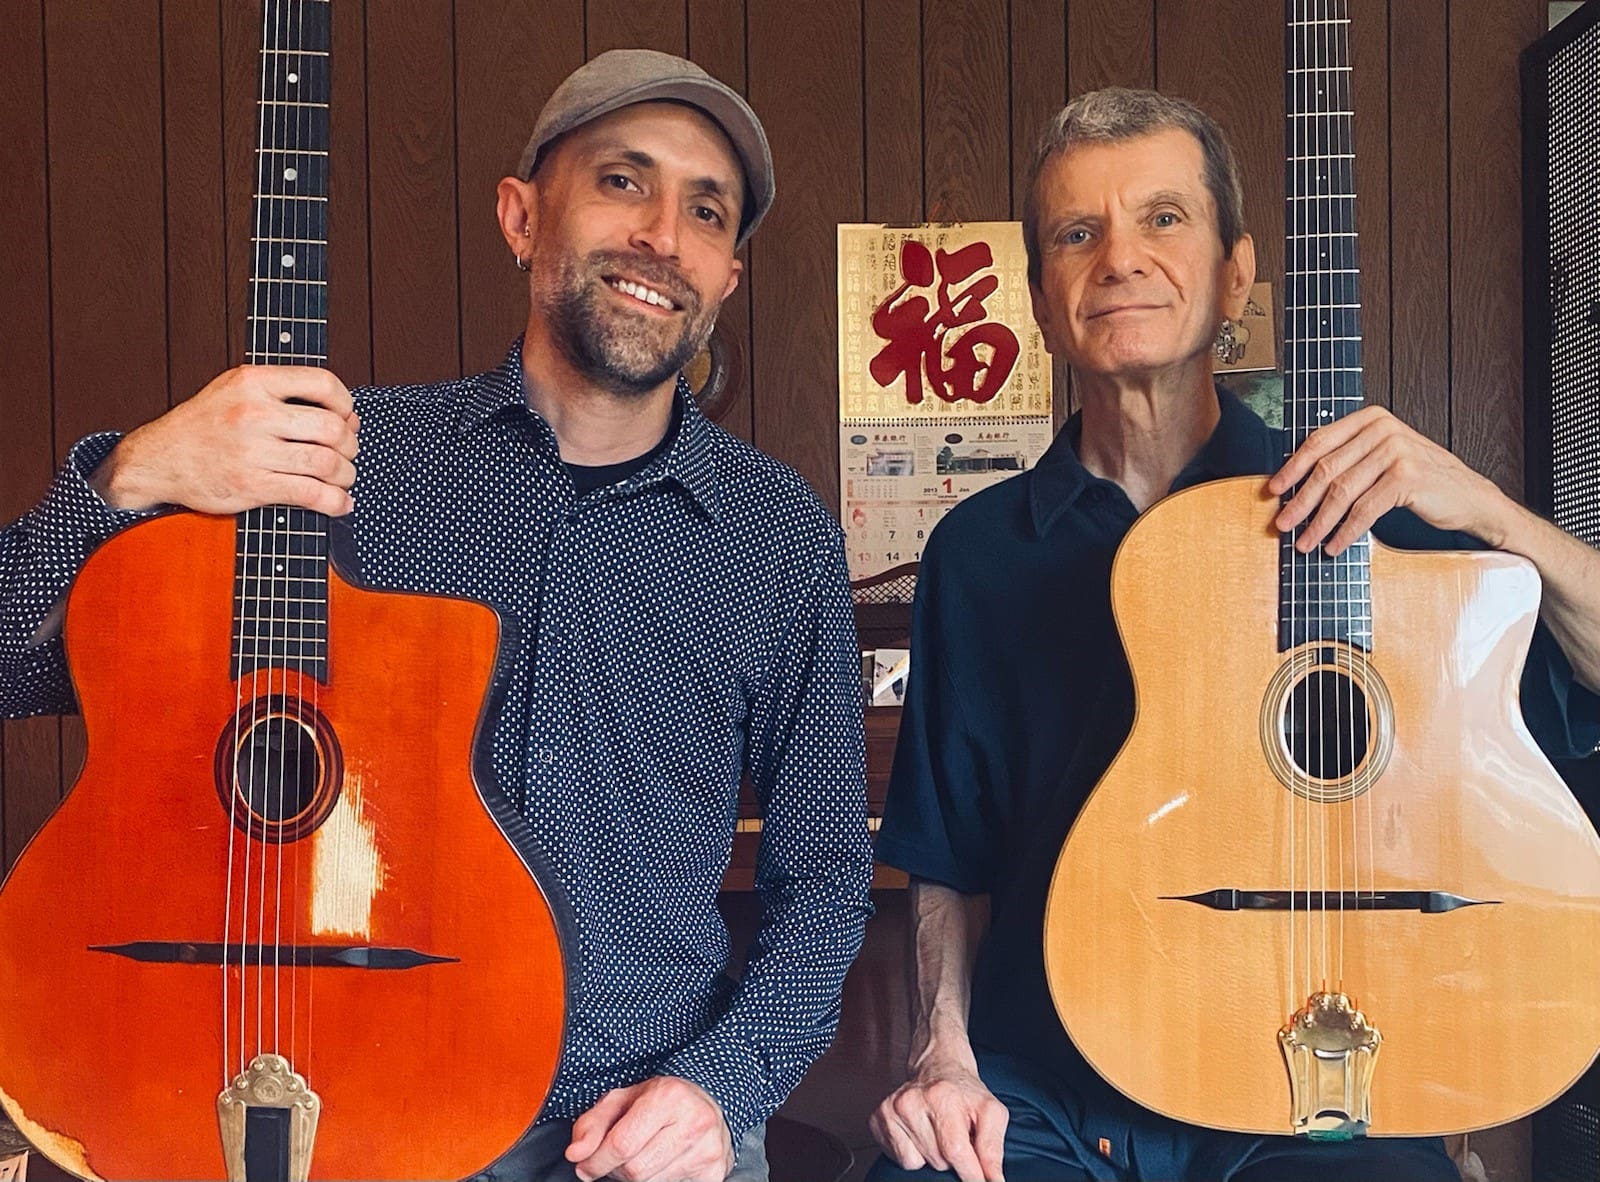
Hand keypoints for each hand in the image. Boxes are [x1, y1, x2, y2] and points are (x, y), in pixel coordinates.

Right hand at [91, 365, 358, 515]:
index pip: (321, 382)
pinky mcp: (251, 485)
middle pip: (330, 427)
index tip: (347, 416)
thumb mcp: (236, 390)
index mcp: (253, 381)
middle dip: (350, 445)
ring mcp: (252, 450)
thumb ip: (285, 394)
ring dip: (346, 474)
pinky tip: (340, 503)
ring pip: (325, 463)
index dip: (345, 402)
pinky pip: (310, 494)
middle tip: (348, 453)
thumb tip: (348, 417)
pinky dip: (335, 502)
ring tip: (344, 478)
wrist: (158, 460)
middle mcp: (254, 413)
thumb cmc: (204, 425)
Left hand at [566, 1076, 733, 1181]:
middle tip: (618, 1158)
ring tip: (641, 1156)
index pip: (621, 1144)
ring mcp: (707, 1150)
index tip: (585, 1165)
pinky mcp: (714, 1173)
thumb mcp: (621, 1100)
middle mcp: (693, 1122)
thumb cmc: (661, 1100)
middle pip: (635, 1170)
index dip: (596, 1162)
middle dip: (617, 1169)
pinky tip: (661, 1164)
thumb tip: (576, 1154)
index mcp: (668, 1097)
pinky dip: (658, 1181)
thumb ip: (592, 1124)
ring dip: (636, 1177)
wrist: (707, 1102)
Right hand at [869, 1062, 1007, 1181]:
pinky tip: (919, 1135)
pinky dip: (913, 1154)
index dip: (971, 1174)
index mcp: (943, 1096)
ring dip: (932, 1156)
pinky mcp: (877, 1118)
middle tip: (955, 1136)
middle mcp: (912, 1101)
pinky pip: (900, 1160)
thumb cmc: (964, 1094)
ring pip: (917, 1164)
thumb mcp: (991, 1113)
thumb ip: (993, 1148)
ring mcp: (891, 1109)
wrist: (937, 1068)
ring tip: (936, 1133)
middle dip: (952, 1159)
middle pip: (938, 1160)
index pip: (956, 1150)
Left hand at [1268, 405, 1508, 555]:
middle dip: (1300, 501)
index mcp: (1371, 418)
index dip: (1291, 468)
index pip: (1319, 442)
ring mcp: (1396, 451)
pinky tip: (1334, 546)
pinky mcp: (1406, 477)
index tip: (1272, 491)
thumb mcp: (1380, 458)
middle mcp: (1382, 429)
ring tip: (1305, 542)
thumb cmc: (1419, 480)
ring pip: (1342, 492)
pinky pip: (1365, 510)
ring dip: (1319, 522)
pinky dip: (1346, 532)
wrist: (1468, 496)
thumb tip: (1294, 483)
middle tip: (1282, 524)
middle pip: (1327, 469)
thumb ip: (1347, 458)